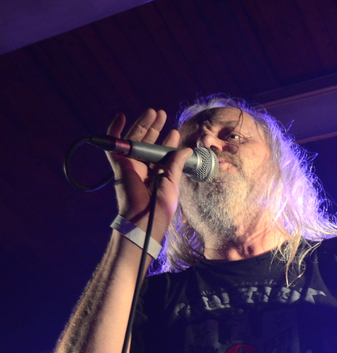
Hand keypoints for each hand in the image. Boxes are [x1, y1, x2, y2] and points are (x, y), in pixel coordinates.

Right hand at [107, 109, 192, 240]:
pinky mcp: (120, 165)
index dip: (167, 142)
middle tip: (162, 114)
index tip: (174, 132)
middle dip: (155, 128)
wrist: (145, 218)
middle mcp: (143, 168)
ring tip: (153, 113)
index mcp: (156, 174)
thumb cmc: (160, 207)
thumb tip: (186, 150)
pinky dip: (114, 130)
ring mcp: (131, 165)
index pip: (161, 153)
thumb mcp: (172, 182)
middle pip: (147, 143)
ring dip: (143, 124)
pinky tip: (121, 117)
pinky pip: (114, 145)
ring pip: (134, 140)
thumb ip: (176, 164)